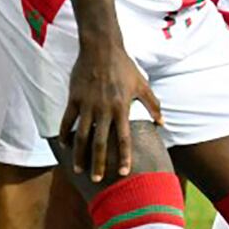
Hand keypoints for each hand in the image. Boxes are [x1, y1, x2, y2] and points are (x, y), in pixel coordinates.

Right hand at [61, 40, 159, 180]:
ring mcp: (87, 104)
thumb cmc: (124, 66)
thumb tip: (163, 123)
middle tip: (97, 179)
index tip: (122, 172)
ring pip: (81, 135)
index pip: (123, 138)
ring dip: (79, 154)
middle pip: (100, 142)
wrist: (102, 48)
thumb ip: (153, 105)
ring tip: (79, 169)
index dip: (123, 156)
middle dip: (98, 163)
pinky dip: (64, 134)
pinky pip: (67, 120)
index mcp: (122, 108)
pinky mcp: (74, 98)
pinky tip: (65, 146)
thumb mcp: (142, 84)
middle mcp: (104, 109)